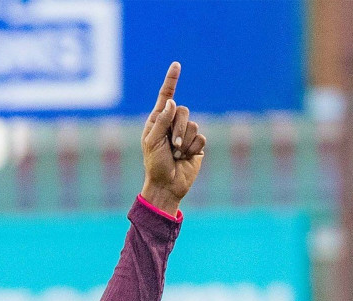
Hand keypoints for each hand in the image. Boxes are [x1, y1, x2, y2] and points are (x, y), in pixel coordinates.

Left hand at [140, 62, 205, 213]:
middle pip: (183, 111)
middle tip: (172, 147)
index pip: (166, 97)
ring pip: (193, 125)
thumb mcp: (152, 142)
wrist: (167, 184)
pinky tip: (186, 158)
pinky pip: (200, 137)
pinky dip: (193, 148)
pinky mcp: (196, 144)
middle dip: (178, 130)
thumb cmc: (154, 164)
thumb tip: (172, 101)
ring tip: (176, 154)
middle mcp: (172, 124)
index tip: (176, 64)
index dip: (172, 80)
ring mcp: (185, 134)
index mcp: (157, 121)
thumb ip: (161, 121)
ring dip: (184, 142)